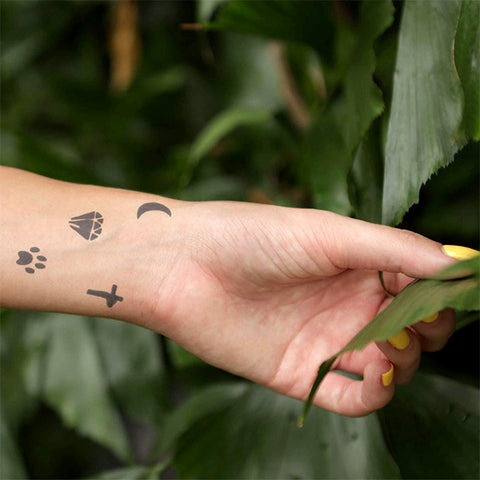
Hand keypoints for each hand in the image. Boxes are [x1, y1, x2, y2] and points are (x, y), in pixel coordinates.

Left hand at [134, 201, 457, 415]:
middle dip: (427, 329)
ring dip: (404, 362)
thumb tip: (461, 263)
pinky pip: (350, 398)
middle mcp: (346, 303)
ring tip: (391, 345)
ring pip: (388, 364)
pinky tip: (374, 377)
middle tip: (416, 323)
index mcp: (357, 264)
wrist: (184, 267)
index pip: (418, 284)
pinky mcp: (301, 372)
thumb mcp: (330, 233)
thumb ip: (395, 248)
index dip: (439, 293)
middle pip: (410, 328)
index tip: (449, 297)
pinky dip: (373, 395)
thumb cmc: (253, 237)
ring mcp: (326, 340)